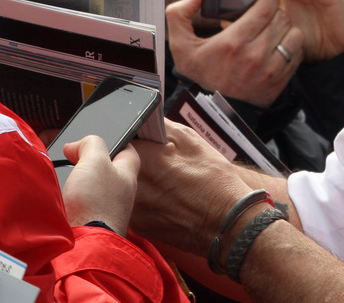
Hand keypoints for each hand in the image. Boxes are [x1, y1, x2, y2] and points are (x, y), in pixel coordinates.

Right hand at [60, 134, 139, 234]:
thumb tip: (79, 145)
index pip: (127, 151)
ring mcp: (106, 211)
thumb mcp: (95, 161)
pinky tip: (60, 198)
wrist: (83, 246)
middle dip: (89, 163)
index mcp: (127, 175)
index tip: (95, 139)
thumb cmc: (95, 203)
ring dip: (78, 182)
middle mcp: (120, 194)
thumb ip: (92, 144)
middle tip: (71, 157)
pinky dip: (70, 200)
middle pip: (107, 170)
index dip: (112, 141)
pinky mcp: (90, 224)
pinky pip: (81, 206)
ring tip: (62, 177)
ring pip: (93, 189)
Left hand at [132, 119, 256, 253]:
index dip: (132, 137)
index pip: (120, 139)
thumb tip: (144, 118)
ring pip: (123, 187)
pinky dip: (144, 200)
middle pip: (117, 165)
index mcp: (139, 157)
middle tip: (158, 163)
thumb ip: (159, 126)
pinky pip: (132, 206)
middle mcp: (128, 184)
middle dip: (131, 159)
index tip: (143, 140)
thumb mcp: (189, 139)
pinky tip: (165, 199)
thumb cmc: (212, 178)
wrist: (226, 220)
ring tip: (163, 182)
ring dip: (136, 181)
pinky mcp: (136, 225)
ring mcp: (130, 207)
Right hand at [165, 0, 302, 107]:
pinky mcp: (280, 81)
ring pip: (294, 34)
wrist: (213, 112)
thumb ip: (179, 15)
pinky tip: (279, 45)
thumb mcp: (180, 46)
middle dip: (275, 11)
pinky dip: (291, 46)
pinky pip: (298, 53)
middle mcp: (255, 55)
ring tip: (275, 29)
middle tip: (267, 14)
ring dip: (286, 28)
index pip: (267, 7)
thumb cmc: (200, 75)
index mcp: (233, 42)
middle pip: (282, 18)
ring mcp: (270, 69)